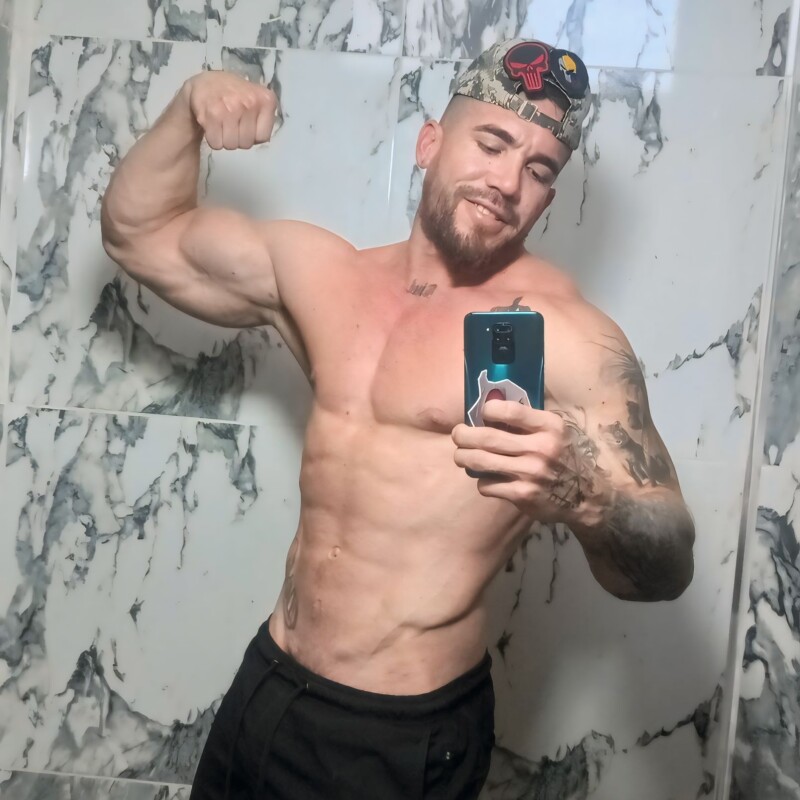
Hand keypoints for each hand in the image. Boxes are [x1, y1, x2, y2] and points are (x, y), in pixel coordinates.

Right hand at [183, 71, 277, 150]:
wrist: (207, 81)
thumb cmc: (235, 94)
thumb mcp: (258, 99)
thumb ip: (265, 120)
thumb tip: (260, 140)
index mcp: (266, 100)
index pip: (263, 138)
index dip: (253, 137)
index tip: (247, 126)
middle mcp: (250, 102)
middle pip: (246, 144)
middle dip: (238, 139)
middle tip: (232, 124)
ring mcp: (231, 108)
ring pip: (231, 145)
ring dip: (225, 140)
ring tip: (222, 124)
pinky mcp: (213, 114)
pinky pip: (216, 143)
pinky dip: (212, 139)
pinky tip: (213, 125)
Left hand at [451, 399, 607, 524]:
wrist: (586, 495)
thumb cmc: (564, 455)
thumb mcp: (556, 431)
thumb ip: (528, 421)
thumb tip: (489, 408)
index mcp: (549, 427)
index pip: (509, 410)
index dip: (488, 410)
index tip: (482, 413)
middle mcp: (540, 448)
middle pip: (486, 438)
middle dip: (463, 436)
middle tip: (458, 435)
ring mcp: (530, 473)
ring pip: (480, 462)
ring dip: (464, 458)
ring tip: (461, 456)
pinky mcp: (522, 495)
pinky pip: (487, 485)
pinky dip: (482, 481)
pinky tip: (488, 478)